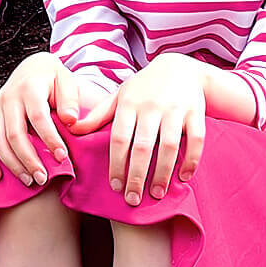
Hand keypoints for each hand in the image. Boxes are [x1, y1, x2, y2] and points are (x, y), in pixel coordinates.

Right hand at [0, 52, 88, 185]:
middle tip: (43, 179)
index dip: (50, 139)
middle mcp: (8, 98)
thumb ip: (70, 100)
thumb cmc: (53, 78)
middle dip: (29, 159)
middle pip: (15, 134)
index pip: (39, 118)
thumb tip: (70, 121)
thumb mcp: (67, 81)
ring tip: (29, 181)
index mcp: (29, 88)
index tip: (62, 157)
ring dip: (12, 164)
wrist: (33, 66)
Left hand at [73, 54, 206, 204]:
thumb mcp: (119, 96)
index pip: (119, 139)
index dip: (117, 164)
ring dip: (163, 172)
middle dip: (137, 176)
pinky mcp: (196, 113)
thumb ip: (97, 115)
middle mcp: (152, 107)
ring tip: (157, 193)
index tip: (115, 187)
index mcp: (129, 104)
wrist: (180, 67)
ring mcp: (176, 110)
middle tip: (133, 199)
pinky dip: (191, 160)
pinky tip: (184, 177)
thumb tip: (69, 128)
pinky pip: (196, 140)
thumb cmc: (144, 87)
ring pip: (169, 146)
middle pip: (143, 147)